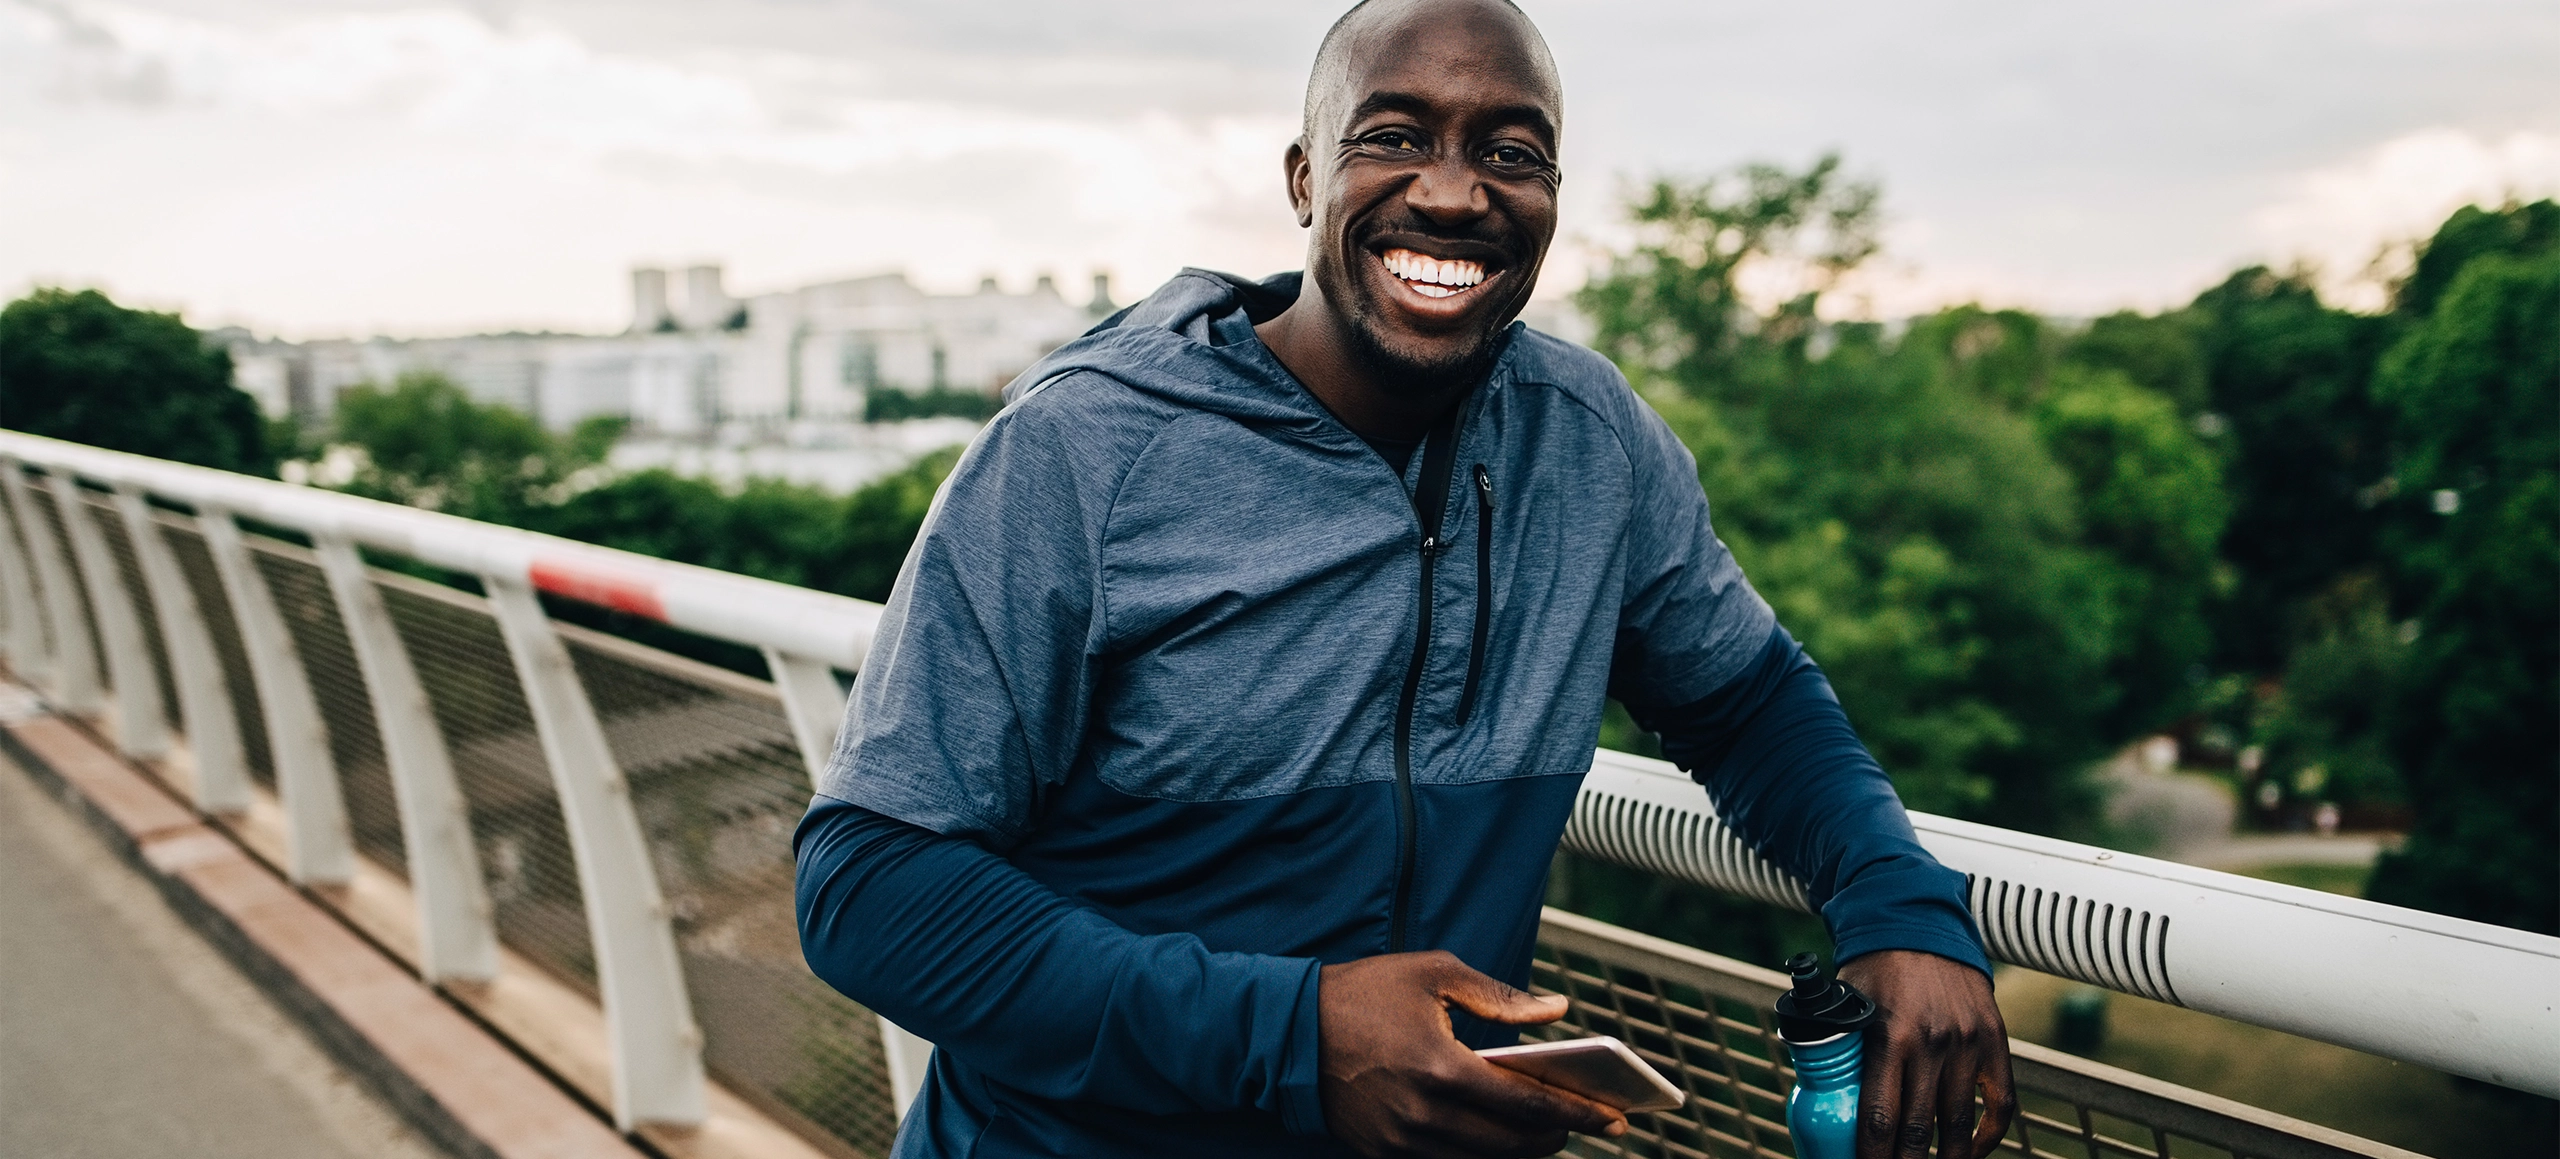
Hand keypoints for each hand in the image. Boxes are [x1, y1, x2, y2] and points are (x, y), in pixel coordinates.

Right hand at [1319, 950, 1628, 1157]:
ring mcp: (1403, 1142)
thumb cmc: (1364, 993)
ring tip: (1552, 1129)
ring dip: (1523, 1148)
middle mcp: (1426, 1116)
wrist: (1288, 1032)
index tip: (1615, 1117)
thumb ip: (1501, 997)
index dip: (1578, 1113)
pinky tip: (1502, 1134)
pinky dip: (1482, 1152)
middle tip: (1593, 1122)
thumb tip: (1557, 1011)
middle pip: (1514, 1143)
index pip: (1528, 1104)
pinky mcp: (1385, 1153)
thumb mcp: (1435, 974)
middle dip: (1560, 1136)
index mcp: (1442, 1069)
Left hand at [1837, 951, 2017, 1158]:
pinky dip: (1985, 1137)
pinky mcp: (1995, 1041)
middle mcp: (1934, 1042)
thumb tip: (1827, 1100)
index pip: (1880, 1118)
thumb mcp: (1846, 1004)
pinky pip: (2000, 1105)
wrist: (1919, 922)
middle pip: (1919, 1131)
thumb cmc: (1873, 967)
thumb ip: (1841, 1048)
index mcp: (1890, 1035)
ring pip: (1958, 1125)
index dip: (1871, 1156)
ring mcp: (1969, 1043)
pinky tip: (1966, 1153)